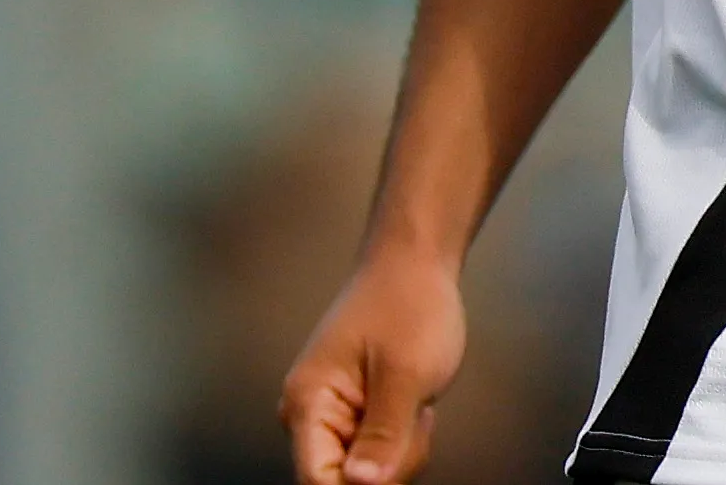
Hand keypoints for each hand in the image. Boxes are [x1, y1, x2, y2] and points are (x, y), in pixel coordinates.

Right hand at [283, 244, 469, 484]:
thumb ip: (383, 435)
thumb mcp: (406, 372)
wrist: (416, 264)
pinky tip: (415, 409)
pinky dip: (402, 442)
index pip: (318, 481)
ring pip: (365, 473)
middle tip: (418, 421)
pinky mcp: (353, 416)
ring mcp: (331, 418)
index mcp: (307, 405)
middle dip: (388, 468)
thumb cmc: (410, 305)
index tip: (396, 464)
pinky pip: (376, 455)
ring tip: (418, 406)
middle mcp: (308, 417)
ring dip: (401, 453)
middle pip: (343, 482)